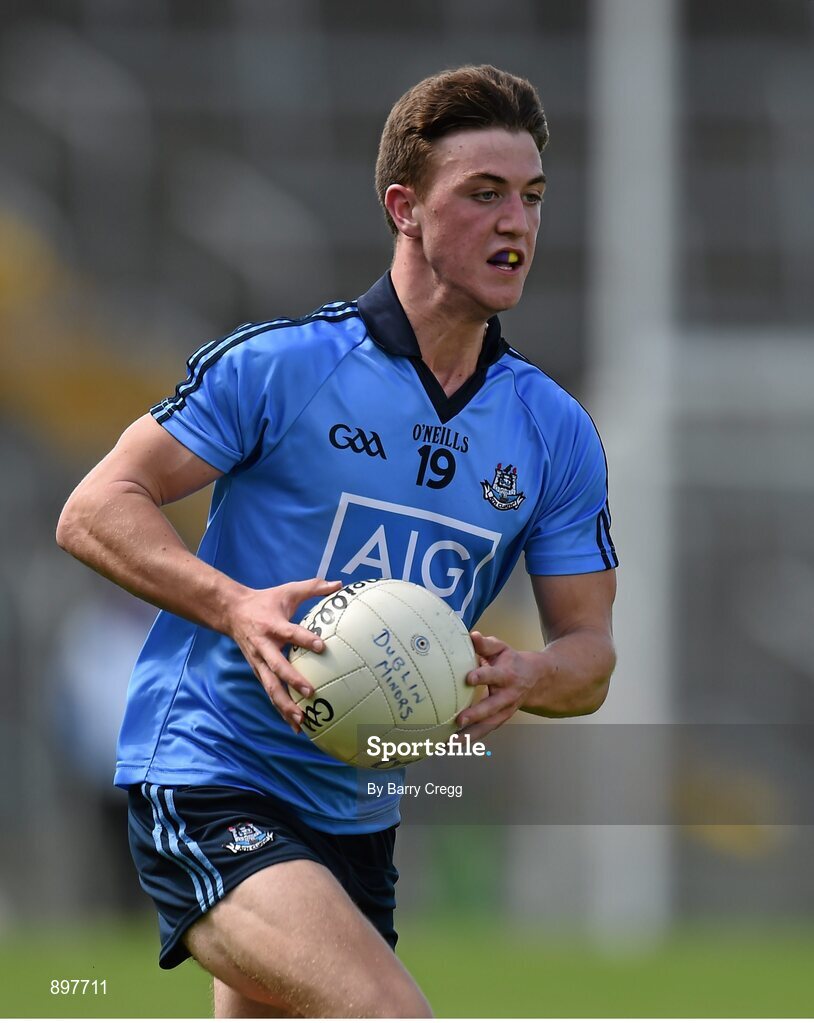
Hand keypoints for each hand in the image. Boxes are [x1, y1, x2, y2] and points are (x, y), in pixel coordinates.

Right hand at [227, 577, 341, 732]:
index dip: (305, 639)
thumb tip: (339, 584)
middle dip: (292, 681)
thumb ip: (313, 587)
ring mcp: (258, 662)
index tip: (322, 646)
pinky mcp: (258, 672)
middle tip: (311, 692)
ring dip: (284, 705)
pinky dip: (281, 710)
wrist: (231, 612)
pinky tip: (296, 726)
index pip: (290, 633)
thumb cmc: (266, 601)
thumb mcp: (288, 590)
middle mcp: (263, 647)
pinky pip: (270, 693)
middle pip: (276, 667)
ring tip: (302, 720)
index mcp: (272, 626)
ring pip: (270, 687)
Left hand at [455, 631, 538, 740]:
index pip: (494, 675)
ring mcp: (504, 711)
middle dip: (476, 715)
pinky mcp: (499, 720)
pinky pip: (484, 732)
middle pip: (491, 707)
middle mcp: (507, 696)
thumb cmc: (511, 662)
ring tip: (450, 743)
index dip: (482, 676)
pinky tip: (451, 746)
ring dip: (470, 736)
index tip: (468, 678)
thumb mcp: (501, 648)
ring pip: (488, 726)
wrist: (535, 679)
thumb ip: (485, 643)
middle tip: (459, 720)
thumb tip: (472, 636)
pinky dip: (469, 740)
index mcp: (506, 675)